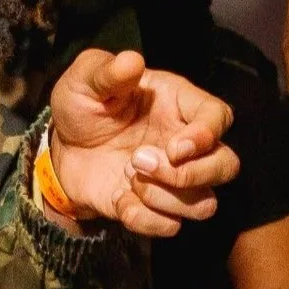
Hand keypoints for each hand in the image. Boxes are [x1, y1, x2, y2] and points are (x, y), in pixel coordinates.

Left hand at [48, 47, 238, 238]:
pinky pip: (170, 227)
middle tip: (140, 162)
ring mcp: (175, 180)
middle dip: (190, 175)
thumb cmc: (82, 107)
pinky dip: (143, 218)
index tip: (174, 148)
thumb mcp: (85, 79)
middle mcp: (186, 144)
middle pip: (227, 166)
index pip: (219, 117)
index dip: (206, 135)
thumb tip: (131, 61)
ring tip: (130, 178)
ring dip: (166, 199)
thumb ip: (107, 70)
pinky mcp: (156, 209)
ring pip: (204, 204)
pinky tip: (120, 199)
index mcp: (178, 104)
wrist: (61, 150)